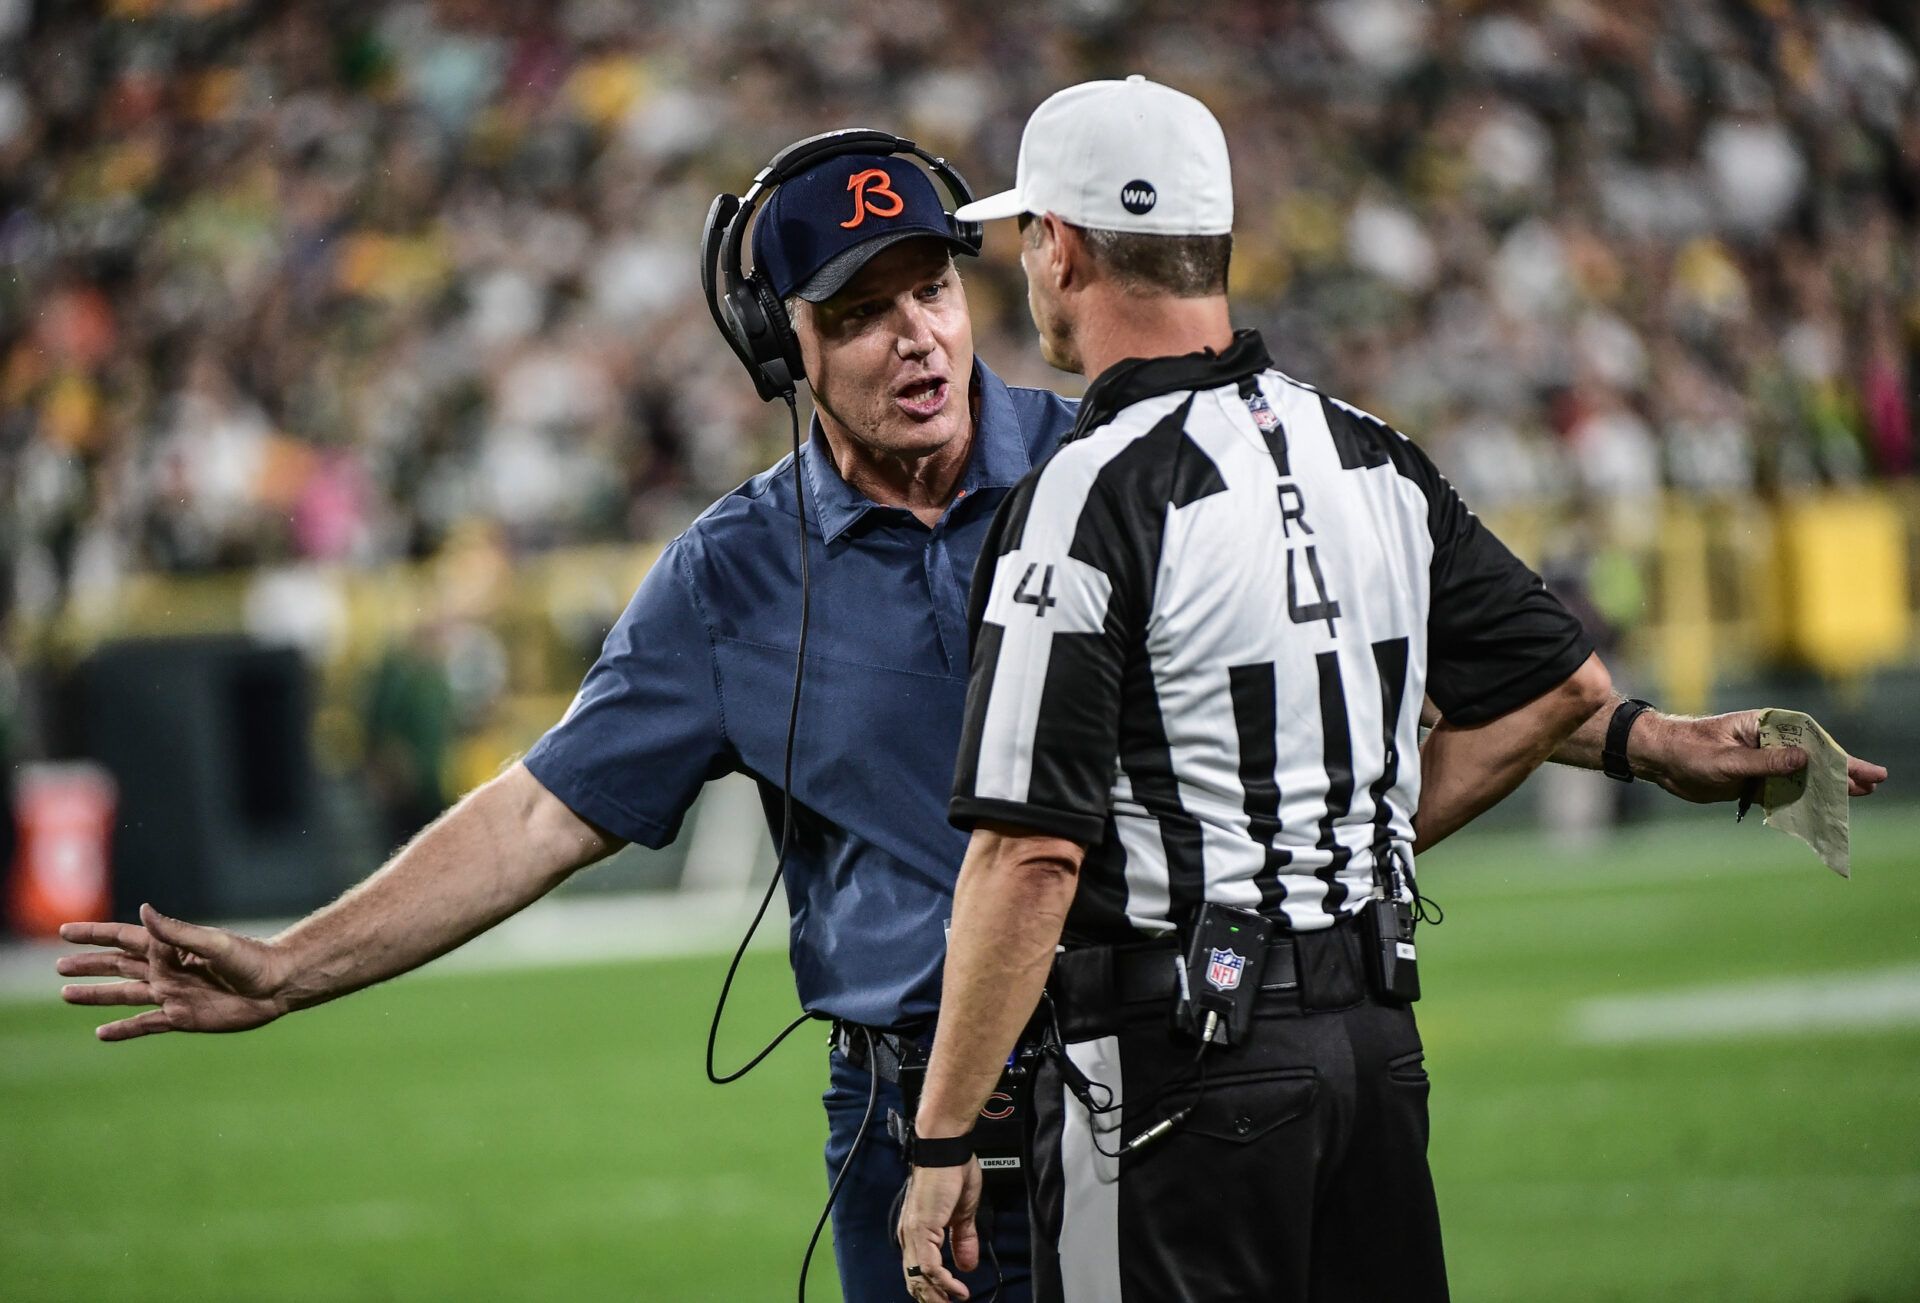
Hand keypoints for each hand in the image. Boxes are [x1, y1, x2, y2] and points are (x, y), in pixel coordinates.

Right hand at [58, 903, 287, 1040]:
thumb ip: (176, 932)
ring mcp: (172, 995)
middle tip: (58, 964)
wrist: (277, 986)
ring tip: (67, 994)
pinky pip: (145, 1025)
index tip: (65, 931)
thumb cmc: (251, 959)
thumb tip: (143, 910)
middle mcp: (166, 971)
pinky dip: (123, 1029)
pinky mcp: (181, 1018)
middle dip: (89, 964)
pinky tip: (101, 1033)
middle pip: (117, 966)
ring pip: (124, 994)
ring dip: (96, 995)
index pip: (123, 939)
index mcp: (170, 948)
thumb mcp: (214, 942)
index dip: (95, 935)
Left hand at [897, 1158, 982, 1301]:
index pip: (919, 1270)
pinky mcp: (921, 1229)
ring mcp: (913, 1232)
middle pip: (914, 1279)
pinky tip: (957, 1290)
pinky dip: (944, 1282)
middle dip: (932, 1299)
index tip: (951, 1299)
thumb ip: (963, 1239)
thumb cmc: (953, 1171)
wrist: (946, 1148)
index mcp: (917, 1230)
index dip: (932, 1289)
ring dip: (937, 1296)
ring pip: (919, 1277)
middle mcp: (910, 1234)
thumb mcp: (963, 1213)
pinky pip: (929, 1267)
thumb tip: (967, 1265)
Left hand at [1634, 710, 1887, 804]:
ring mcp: (1759, 762)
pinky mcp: (1749, 781)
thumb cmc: (1687, 750)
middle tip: (1873, 783)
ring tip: (1857, 796)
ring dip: (1824, 787)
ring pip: (1799, 777)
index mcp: (1763, 726)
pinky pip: (1781, 792)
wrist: (1658, 759)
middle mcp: (1765, 742)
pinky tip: (1820, 811)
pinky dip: (1799, 801)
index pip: (1809, 740)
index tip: (1863, 770)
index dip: (1839, 755)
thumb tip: (1804, 759)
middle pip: (1811, 758)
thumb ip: (1764, 762)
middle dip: (1840, 772)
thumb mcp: (1727, 759)